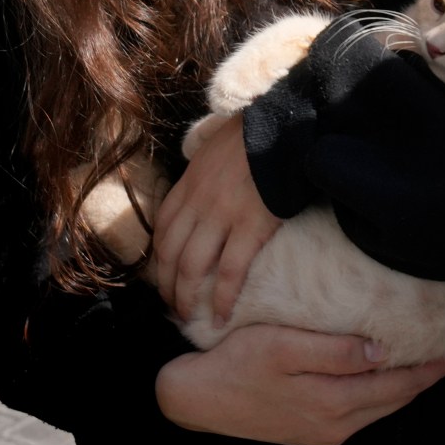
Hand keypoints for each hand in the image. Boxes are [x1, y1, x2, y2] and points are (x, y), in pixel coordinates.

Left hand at [150, 114, 281, 326]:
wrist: (284, 126)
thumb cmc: (255, 136)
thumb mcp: (214, 151)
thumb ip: (204, 176)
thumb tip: (204, 191)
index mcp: (187, 187)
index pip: (161, 233)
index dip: (159, 263)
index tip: (166, 280)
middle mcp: (197, 204)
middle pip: (170, 256)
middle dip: (168, 287)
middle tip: (175, 309)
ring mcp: (222, 216)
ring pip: (193, 268)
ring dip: (188, 298)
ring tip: (192, 318)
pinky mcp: (252, 226)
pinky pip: (231, 271)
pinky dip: (224, 297)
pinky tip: (223, 315)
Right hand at [155, 324, 444, 444]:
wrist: (194, 399)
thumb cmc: (236, 361)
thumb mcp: (283, 347)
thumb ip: (334, 351)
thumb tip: (381, 350)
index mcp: (332, 403)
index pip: (399, 384)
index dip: (433, 366)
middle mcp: (335, 425)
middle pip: (397, 400)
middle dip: (429, 376)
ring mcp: (325, 432)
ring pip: (382, 408)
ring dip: (409, 386)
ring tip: (433, 361)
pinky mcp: (313, 432)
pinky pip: (362, 412)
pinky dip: (384, 394)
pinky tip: (389, 375)